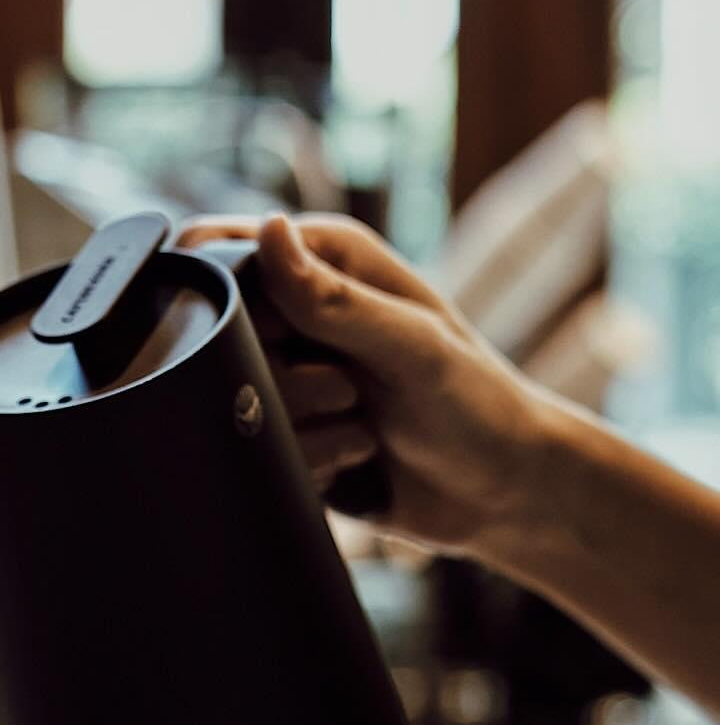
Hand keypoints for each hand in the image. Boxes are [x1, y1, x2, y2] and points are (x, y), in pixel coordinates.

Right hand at [176, 213, 577, 556]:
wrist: (503, 493)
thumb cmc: (477, 403)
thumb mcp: (409, 346)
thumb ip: (333, 299)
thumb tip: (266, 231)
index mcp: (329, 260)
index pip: (225, 256)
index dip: (235, 303)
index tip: (285, 340)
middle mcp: (303, 311)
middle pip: (220, 342)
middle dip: (281, 381)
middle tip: (350, 389)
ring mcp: (293, 374)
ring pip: (235, 404)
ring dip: (305, 428)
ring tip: (365, 426)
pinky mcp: (291, 432)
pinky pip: (259, 450)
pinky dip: (308, 463)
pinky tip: (356, 458)